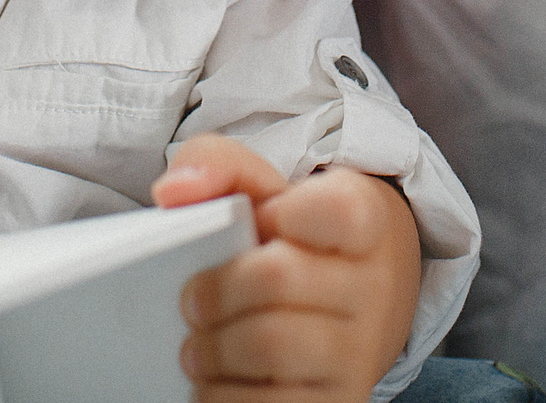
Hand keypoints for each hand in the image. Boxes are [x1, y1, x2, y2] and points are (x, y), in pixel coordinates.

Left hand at [153, 136, 421, 402]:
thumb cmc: (296, 239)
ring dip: (213, 349)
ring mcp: (360, 352)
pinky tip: (214, 381)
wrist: (353, 303)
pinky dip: (222, 396)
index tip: (262, 221)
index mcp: (365, 222)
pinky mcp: (339, 401)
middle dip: (217, 290)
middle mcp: (373, 289)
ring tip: (196, 347)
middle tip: (192, 299)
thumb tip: (172, 192)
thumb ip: (220, 166)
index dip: (282, 214)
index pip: (337, 209)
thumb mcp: (270, 189)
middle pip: (277, 279)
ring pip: (270, 346)